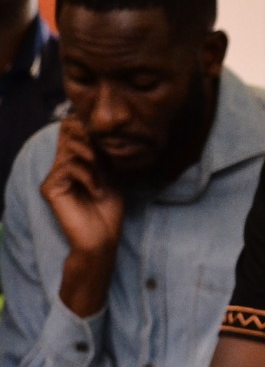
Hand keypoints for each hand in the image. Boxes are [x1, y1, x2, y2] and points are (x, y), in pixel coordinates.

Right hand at [40, 118, 124, 315]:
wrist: (102, 238)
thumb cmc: (109, 210)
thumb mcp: (112, 176)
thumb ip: (105, 156)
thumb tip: (107, 132)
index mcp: (74, 162)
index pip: (72, 133)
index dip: (88, 128)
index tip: (111, 137)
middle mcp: (60, 167)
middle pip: (70, 136)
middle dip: (93, 141)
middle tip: (109, 157)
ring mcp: (53, 178)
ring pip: (70, 150)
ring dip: (93, 159)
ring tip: (105, 176)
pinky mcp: (50, 188)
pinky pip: (69, 168)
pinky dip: (88, 176)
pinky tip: (98, 191)